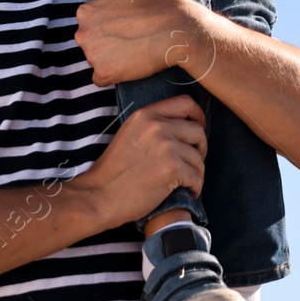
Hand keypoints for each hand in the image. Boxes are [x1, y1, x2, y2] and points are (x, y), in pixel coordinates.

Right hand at [69, 94, 206, 231]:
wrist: (99, 196)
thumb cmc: (113, 171)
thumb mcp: (130, 134)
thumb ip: (154, 125)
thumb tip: (185, 126)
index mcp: (146, 115)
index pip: (185, 103)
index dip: (198, 116)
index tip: (199, 128)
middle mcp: (157, 126)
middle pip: (198, 130)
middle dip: (200, 148)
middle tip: (193, 163)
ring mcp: (166, 147)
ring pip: (198, 156)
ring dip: (197, 172)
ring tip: (188, 182)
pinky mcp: (172, 169)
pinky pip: (196, 176)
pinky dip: (195, 187)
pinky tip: (188, 192)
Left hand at [74, 0, 207, 86]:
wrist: (178, 29)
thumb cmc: (159, 1)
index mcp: (86, 11)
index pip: (90, 22)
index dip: (110, 23)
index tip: (127, 24)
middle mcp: (83, 33)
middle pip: (90, 42)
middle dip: (106, 41)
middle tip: (131, 37)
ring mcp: (92, 55)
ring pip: (95, 59)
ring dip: (110, 57)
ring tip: (133, 49)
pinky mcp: (104, 73)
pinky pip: (101, 78)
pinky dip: (113, 75)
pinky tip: (130, 64)